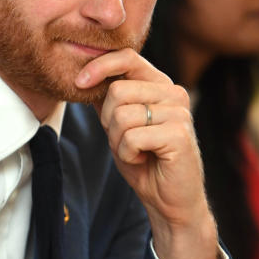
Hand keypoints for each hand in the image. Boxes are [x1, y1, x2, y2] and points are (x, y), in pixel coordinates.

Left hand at [76, 48, 220, 258]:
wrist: (170, 200)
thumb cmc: (144, 161)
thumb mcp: (118, 125)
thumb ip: (107, 99)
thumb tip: (82, 74)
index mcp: (160, 85)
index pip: (127, 57)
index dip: (99, 66)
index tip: (78, 83)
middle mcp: (174, 92)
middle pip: (118, 90)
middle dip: (108, 120)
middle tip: (124, 140)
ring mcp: (179, 112)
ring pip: (122, 115)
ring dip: (118, 140)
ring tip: (136, 151)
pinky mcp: (179, 134)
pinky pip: (132, 137)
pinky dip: (127, 154)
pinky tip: (143, 160)